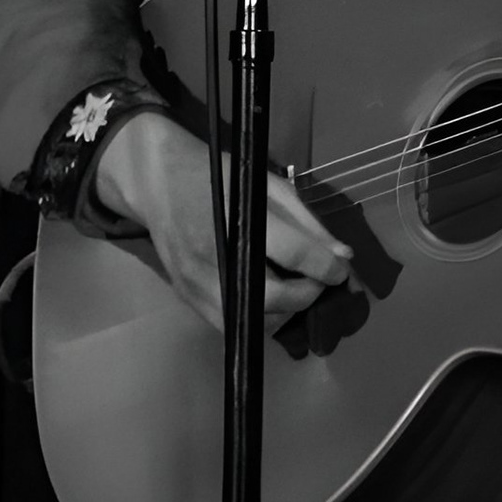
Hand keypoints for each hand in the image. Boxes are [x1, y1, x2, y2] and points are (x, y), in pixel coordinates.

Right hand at [88, 111, 354, 332]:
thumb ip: (307, 222)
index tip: (341, 271)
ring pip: (253, 320)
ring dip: (285, 311)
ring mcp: (195, 282)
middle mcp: (213, 257)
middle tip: (319, 281)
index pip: (293, 254)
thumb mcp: (269, 184)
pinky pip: (230, 323)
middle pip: (274, 297)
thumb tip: (341, 256)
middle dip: (308, 294)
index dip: (327, 267)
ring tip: (294, 289)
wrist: (159, 183)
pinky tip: (267, 296)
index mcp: (237, 220)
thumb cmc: (219, 178)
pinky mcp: (186, 296)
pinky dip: (257, 317)